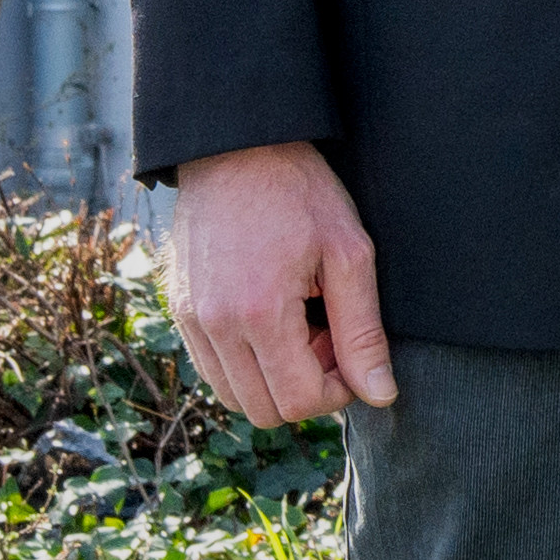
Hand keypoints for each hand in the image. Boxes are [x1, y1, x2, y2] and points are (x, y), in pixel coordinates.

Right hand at [164, 142, 398, 426]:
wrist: (237, 149)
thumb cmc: (301, 193)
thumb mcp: (349, 254)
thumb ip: (363, 332)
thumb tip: (380, 395)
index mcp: (258, 313)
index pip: (296, 402)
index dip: (336, 391)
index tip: (350, 350)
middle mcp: (213, 326)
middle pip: (263, 411)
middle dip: (306, 387)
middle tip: (328, 335)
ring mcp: (189, 320)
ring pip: (233, 397)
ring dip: (273, 379)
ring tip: (300, 325)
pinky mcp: (179, 310)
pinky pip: (211, 368)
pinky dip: (245, 364)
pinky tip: (272, 319)